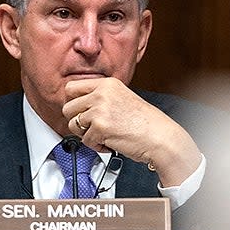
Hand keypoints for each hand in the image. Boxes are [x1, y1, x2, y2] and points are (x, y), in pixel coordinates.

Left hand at [62, 77, 201, 186]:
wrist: (160, 137)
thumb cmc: (146, 122)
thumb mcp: (123, 98)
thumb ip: (101, 98)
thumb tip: (79, 105)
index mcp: (107, 84)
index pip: (71, 88)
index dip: (73, 102)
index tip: (80, 112)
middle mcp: (102, 93)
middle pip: (68, 107)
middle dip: (78, 121)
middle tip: (92, 128)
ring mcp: (100, 109)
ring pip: (73, 125)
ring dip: (87, 135)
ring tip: (104, 136)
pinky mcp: (100, 127)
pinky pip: (85, 140)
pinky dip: (97, 146)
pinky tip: (111, 143)